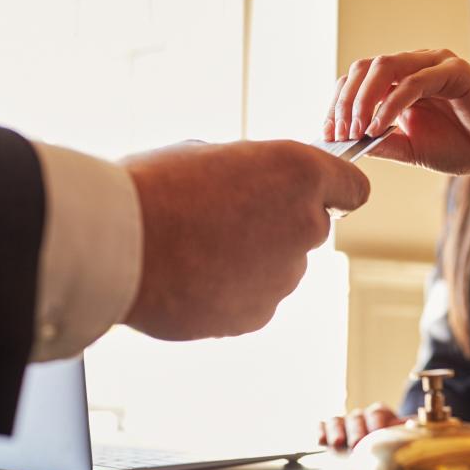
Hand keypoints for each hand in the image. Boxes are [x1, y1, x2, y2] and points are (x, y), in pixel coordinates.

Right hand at [122, 139, 368, 338]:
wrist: (116, 245)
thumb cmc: (154, 188)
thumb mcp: (210, 155)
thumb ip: (252, 174)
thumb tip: (253, 188)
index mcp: (300, 175)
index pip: (352, 188)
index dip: (334, 190)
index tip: (316, 195)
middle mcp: (305, 227)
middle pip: (309, 228)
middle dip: (278, 224)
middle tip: (225, 218)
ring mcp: (285, 277)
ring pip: (280, 267)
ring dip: (252, 260)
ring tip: (196, 250)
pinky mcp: (259, 315)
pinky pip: (254, 299)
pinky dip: (230, 292)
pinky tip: (191, 278)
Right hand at [318, 403, 405, 449]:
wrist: (376, 458)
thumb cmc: (390, 446)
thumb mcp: (401, 438)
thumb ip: (407, 431)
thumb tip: (413, 425)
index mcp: (380, 415)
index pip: (377, 412)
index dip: (377, 422)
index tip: (377, 433)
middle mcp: (360, 417)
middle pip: (356, 417)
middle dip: (356, 430)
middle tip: (356, 444)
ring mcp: (343, 424)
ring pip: (337, 421)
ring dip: (336, 431)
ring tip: (337, 444)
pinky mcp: (328, 432)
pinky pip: (322, 426)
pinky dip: (320, 431)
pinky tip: (320, 441)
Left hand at [323, 49, 469, 176]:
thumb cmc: (461, 147)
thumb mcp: (409, 149)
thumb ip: (380, 142)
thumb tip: (344, 143)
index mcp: (401, 79)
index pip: (357, 79)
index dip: (337, 104)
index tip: (328, 135)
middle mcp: (415, 65)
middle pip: (364, 68)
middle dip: (344, 102)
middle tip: (339, 134)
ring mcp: (435, 64)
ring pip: (384, 67)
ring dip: (363, 99)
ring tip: (358, 130)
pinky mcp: (455, 71)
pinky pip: (414, 81)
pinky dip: (391, 103)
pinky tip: (380, 126)